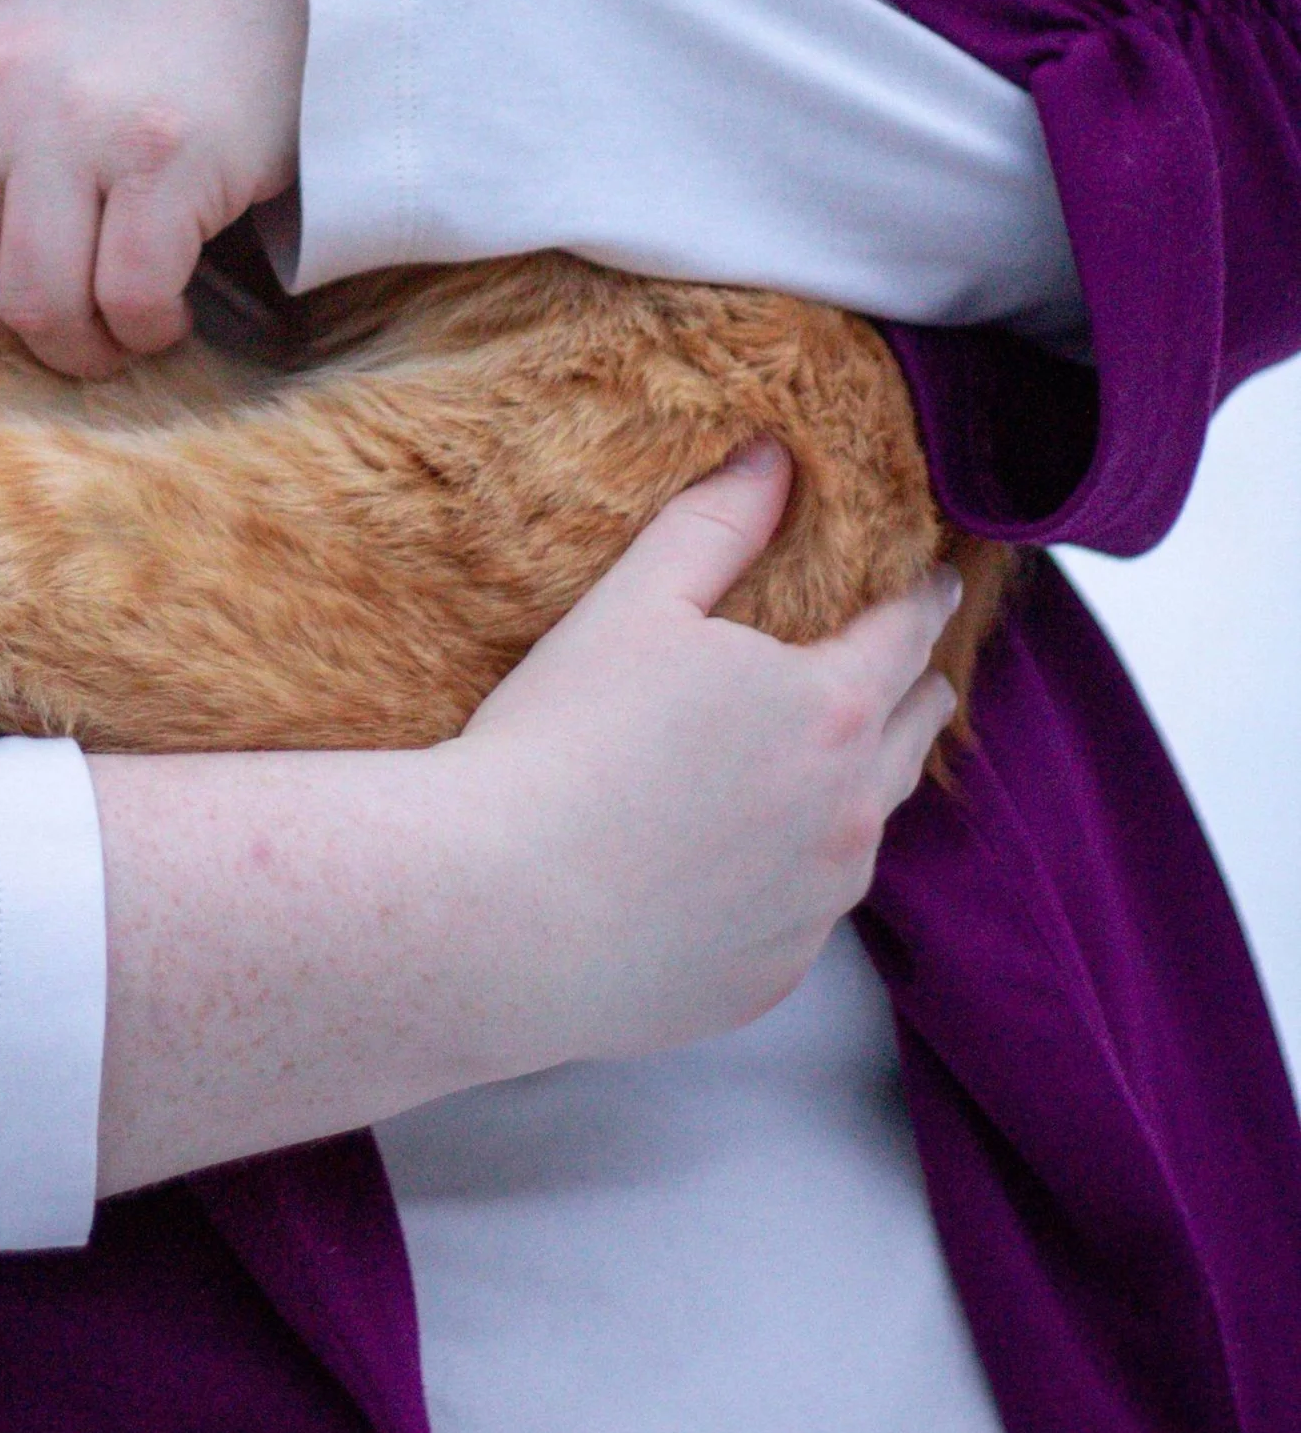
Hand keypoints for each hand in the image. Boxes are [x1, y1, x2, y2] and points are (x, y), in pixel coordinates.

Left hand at [0, 0, 306, 377]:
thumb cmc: (150, 26)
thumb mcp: (20, 43)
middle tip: (53, 326)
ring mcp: (78, 121)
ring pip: (33, 305)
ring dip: (80, 348)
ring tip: (119, 329)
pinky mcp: (169, 156)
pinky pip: (127, 299)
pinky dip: (146, 331)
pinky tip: (169, 311)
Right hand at [89, 441, 963, 1191]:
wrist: (495, 914)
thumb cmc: (559, 743)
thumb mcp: (634, 605)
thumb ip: (716, 523)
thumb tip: (776, 454)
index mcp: (827, 710)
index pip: (908, 633)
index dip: (924, 595)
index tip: (937, 577)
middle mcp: (849, 815)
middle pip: (915, 734)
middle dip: (914, 688)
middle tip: (901, 661)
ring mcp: (815, 908)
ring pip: (866, 829)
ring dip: (854, 786)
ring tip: (818, 762)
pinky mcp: (770, 978)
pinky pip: (801, 912)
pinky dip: (786, 876)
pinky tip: (730, 861)